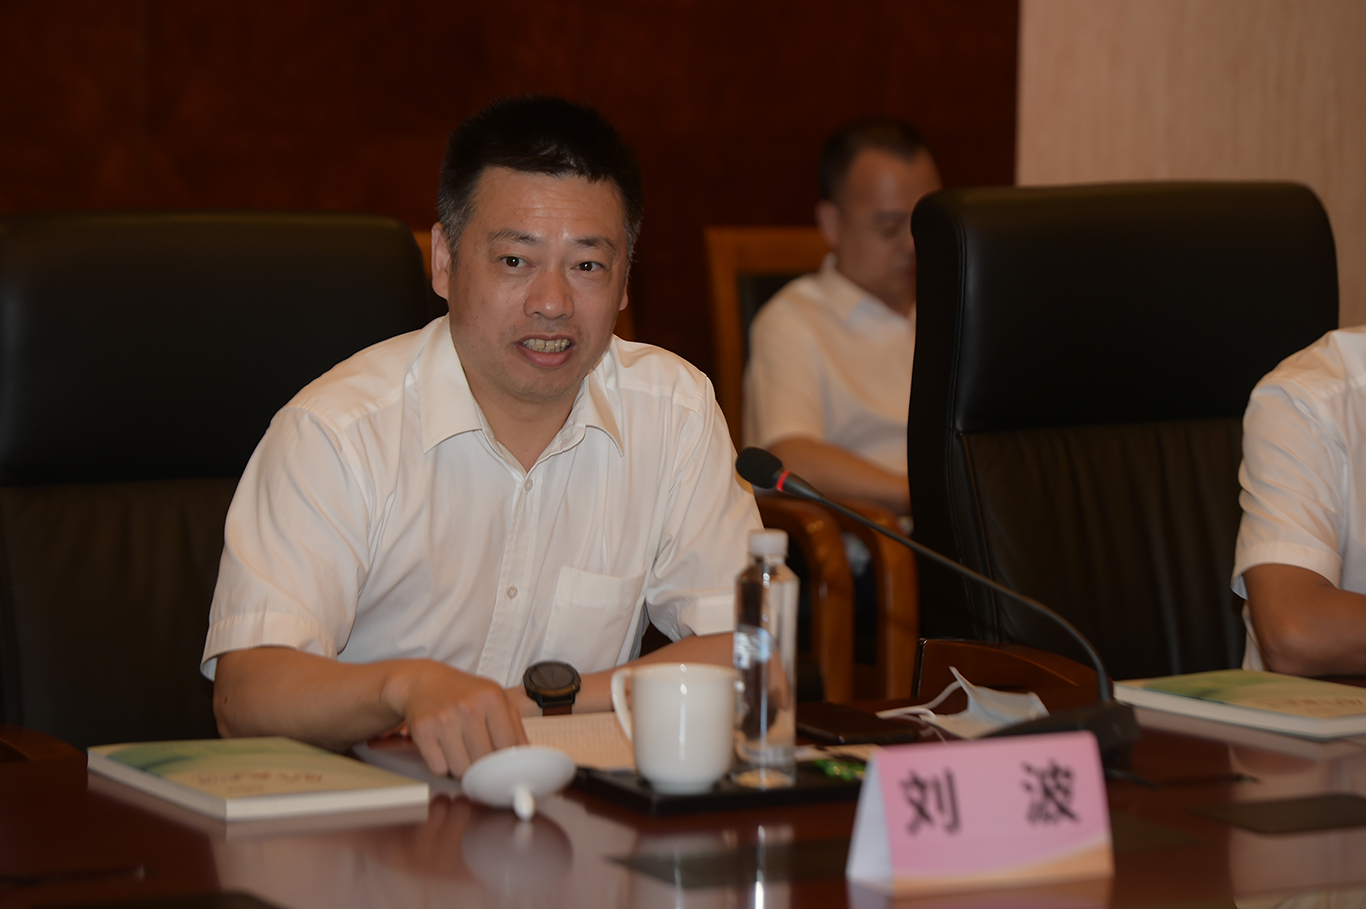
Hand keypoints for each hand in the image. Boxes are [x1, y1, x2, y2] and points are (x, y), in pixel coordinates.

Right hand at [389, 661, 527, 776]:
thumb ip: (515, 727)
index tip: (503, 764)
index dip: (506, 760)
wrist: (424, 682)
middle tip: (477, 752)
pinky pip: (439, 768)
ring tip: (459, 748)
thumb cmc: (464, 693)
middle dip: (482, 764)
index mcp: (491, 697)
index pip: (508, 745)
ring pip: (461, 769)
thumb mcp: (495, 699)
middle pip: (484, 761)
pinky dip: (442, 765)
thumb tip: (527, 756)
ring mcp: (443, 719)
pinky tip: (443, 748)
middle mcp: (467, 707)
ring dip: (461, 766)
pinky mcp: (422, 731)